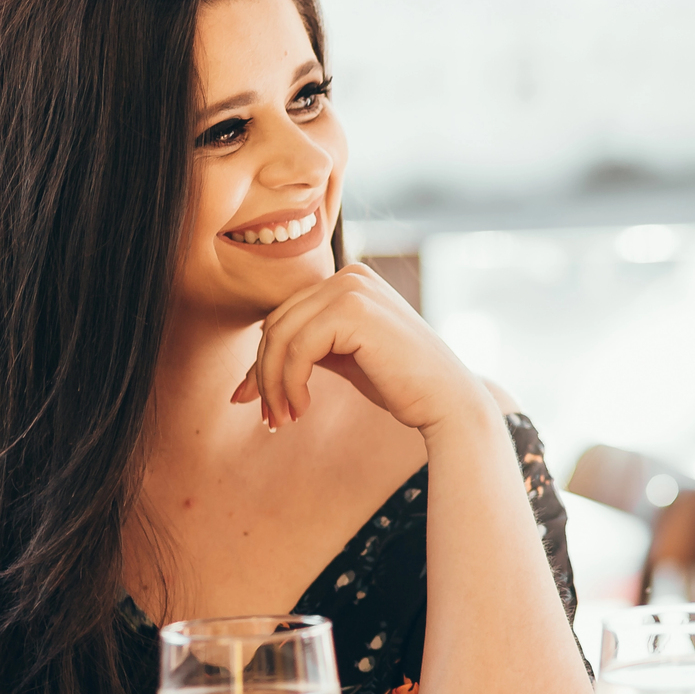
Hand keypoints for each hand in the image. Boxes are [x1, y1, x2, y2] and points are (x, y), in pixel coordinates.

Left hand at [228, 264, 487, 431]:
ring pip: (281, 336)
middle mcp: (350, 274)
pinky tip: (302, 408)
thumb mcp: (345, 358)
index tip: (253, 401)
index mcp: (350, 280)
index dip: (263, 361)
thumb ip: (308, 350)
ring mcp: (353, 288)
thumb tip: (248, 379)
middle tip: (268, 417)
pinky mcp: (353, 310)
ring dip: (273, 384)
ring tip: (282, 419)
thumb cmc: (400, 384)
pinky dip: (290, 383)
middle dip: (263, 375)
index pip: (285, 315)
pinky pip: (298, 348)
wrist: (446, 401)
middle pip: (276, 323)